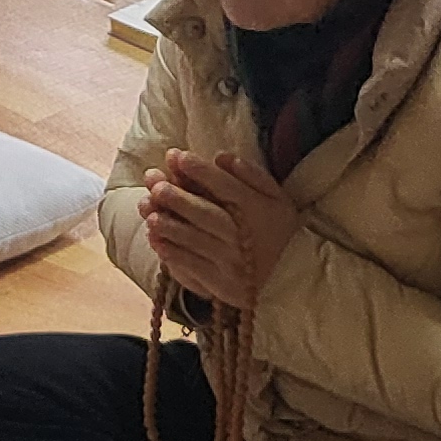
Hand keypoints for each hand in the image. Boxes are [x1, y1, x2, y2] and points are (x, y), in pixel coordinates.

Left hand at [144, 147, 296, 307]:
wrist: (293, 279)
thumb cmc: (281, 232)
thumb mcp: (277, 198)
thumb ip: (251, 175)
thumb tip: (220, 156)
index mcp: (256, 211)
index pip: (225, 187)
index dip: (199, 170)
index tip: (176, 155)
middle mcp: (242, 236)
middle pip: (206, 213)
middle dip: (177, 197)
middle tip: (154, 182)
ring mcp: (230, 262)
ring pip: (194, 240)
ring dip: (168, 224)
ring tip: (148, 209)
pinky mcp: (221, 284)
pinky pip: (193, 267)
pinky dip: (172, 253)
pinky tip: (156, 240)